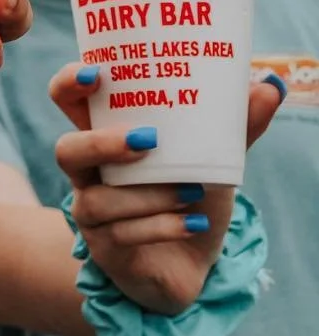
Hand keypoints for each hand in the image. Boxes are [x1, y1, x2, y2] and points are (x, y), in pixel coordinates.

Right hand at [51, 63, 284, 313]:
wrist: (190, 262)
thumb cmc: (189, 199)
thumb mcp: (213, 161)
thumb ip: (234, 129)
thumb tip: (269, 86)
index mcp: (105, 138)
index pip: (69, 103)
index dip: (68, 84)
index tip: (94, 73)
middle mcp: (89, 173)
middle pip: (67, 151)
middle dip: (101, 144)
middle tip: (146, 140)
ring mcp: (91, 212)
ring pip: (98, 201)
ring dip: (149, 195)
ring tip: (192, 191)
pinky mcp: (106, 249)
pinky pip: (123, 236)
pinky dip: (163, 226)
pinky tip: (194, 223)